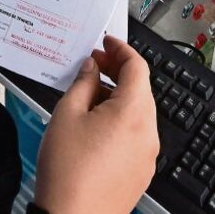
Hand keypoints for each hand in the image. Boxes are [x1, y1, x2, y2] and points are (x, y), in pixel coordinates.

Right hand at [34, 35, 158, 212]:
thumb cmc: (68, 173)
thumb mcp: (67, 114)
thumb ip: (82, 83)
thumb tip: (91, 68)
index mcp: (133, 113)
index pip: (137, 67)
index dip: (121, 49)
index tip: (107, 42)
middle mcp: (148, 133)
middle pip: (141, 89)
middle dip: (118, 72)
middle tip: (94, 64)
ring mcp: (147, 154)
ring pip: (138, 113)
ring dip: (118, 97)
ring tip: (87, 95)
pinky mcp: (141, 171)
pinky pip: (136, 135)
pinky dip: (121, 121)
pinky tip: (95, 124)